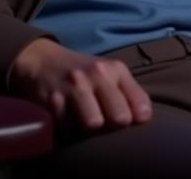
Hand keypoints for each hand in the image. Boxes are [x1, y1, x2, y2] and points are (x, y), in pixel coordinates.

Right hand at [8, 37, 152, 131]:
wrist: (45, 61)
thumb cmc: (85, 74)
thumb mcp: (110, 75)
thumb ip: (130, 93)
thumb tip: (145, 117)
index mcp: (116, 69)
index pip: (139, 102)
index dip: (138, 118)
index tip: (132, 122)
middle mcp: (98, 75)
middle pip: (120, 116)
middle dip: (116, 126)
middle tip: (109, 125)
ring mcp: (75, 87)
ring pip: (94, 123)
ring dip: (93, 130)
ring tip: (90, 124)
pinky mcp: (54, 101)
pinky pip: (69, 128)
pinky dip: (71, 129)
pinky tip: (70, 119)